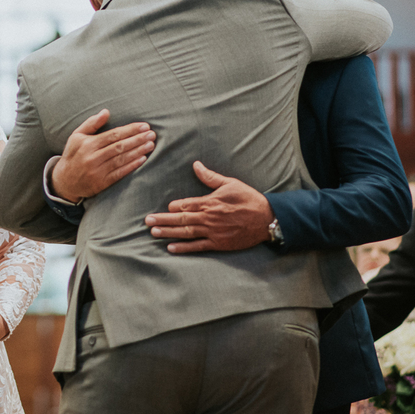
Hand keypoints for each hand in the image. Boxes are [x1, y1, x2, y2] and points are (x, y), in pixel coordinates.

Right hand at [51, 109, 155, 203]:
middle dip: (137, 139)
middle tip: (151, 134)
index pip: (113, 135)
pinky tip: (142, 159)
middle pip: (119, 146)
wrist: (64, 181)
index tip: (144, 126)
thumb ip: (91, 123)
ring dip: (138, 151)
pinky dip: (132, 166)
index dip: (130, 130)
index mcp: (88, 144)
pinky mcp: (101, 183)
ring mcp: (97, 171)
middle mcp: (93, 157)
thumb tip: (106, 112)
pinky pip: (119, 173)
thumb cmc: (73, 155)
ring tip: (150, 145)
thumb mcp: (76, 136)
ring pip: (121, 159)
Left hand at [145, 161, 273, 252]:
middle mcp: (208, 218)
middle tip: (147, 221)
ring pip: (186, 232)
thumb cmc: (249, 199)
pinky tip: (171, 248)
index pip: (186, 204)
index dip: (174, 206)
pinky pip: (198, 246)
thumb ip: (210, 177)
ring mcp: (213, 232)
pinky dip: (184, 248)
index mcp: (210, 202)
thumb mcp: (230, 183)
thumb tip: (196, 165)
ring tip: (154, 233)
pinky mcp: (218, 244)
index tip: (165, 207)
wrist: (267, 219)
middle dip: (163, 220)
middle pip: (181, 219)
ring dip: (168, 233)